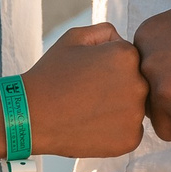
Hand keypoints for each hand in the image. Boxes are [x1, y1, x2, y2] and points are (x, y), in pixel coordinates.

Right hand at [21, 24, 147, 158]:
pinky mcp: (130, 139)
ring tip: (89, 109)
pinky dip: (115, 130)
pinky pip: (130, 131)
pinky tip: (92, 126)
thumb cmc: (51, 74)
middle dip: (117, 86)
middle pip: (137, 83)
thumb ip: (106, 32)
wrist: (31, 116)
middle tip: (88, 93)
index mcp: (128, 55)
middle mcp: (139, 83)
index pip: (131, 58)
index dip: (107, 65)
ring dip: (118, 108)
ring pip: (134, 108)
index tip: (89, 74)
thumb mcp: (75, 37)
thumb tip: (123, 39)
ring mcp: (136, 114)